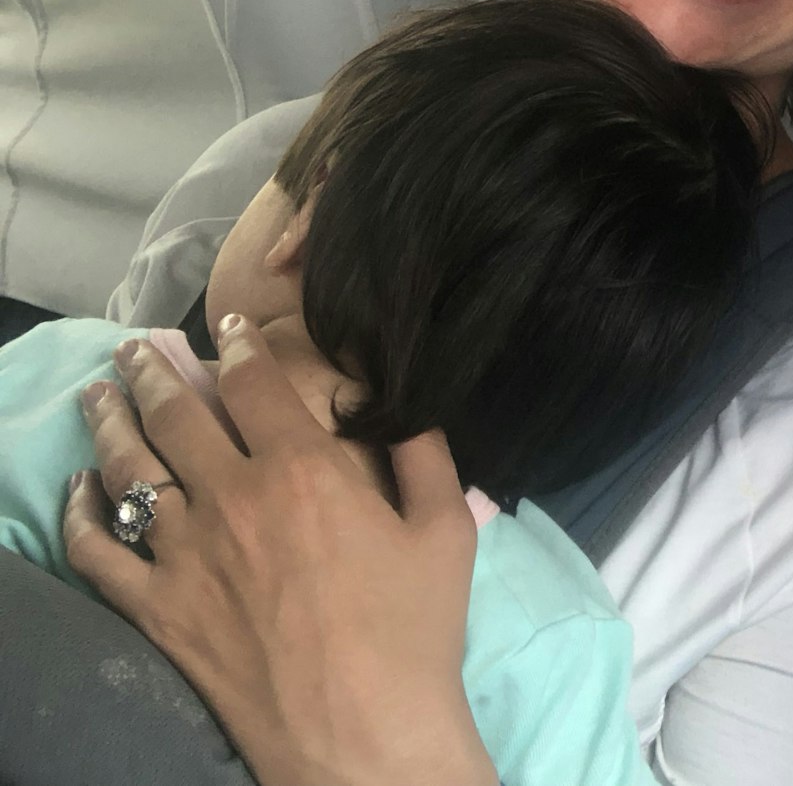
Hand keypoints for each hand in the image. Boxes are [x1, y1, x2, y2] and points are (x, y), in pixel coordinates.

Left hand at [64, 315, 497, 785]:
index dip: (238, 347)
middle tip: (136, 348)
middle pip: (176, 414)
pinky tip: (81, 488)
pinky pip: (97, 550)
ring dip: (110, 422)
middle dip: (153, 371)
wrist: (359, 730)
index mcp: (304, 469)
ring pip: (130, 469)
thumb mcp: (447, 527)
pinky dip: (80, 512)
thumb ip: (423, 451)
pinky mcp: (156, 607)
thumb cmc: (413, 630)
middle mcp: (233, 497)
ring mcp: (185, 554)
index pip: (253, 384)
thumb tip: (399, 401)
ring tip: (99, 395)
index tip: (229, 328)